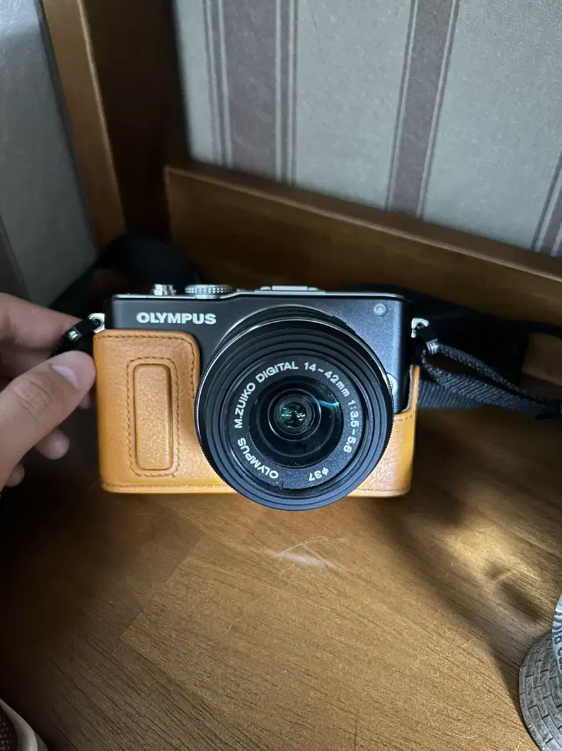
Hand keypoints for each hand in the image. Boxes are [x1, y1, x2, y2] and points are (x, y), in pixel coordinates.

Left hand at [0, 294, 95, 489]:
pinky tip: (14, 466)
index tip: (92, 349)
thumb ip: (36, 401)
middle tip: (84, 403)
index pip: (2, 312)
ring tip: (56, 446)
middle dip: (45, 380)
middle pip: (0, 351)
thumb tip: (81, 367)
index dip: (49, 325)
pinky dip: (1, 433)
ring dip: (28, 412)